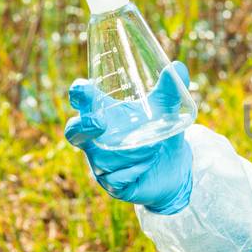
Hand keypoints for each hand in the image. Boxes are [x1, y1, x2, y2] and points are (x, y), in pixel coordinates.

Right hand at [65, 62, 193, 214]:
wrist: (174, 167)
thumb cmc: (160, 131)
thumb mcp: (167, 110)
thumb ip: (171, 90)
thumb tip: (177, 67)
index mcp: (103, 114)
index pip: (82, 101)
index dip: (78, 94)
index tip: (83, 88)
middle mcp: (95, 139)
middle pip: (74, 132)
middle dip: (83, 127)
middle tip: (100, 122)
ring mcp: (100, 163)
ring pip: (104, 158)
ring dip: (131, 152)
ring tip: (154, 148)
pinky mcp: (112, 185)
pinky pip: (117, 179)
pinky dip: (135, 171)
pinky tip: (147, 167)